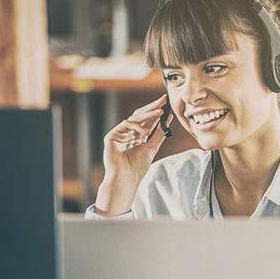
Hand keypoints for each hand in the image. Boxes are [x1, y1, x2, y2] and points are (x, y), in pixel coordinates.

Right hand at [94, 95, 172, 214]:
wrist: (126, 178)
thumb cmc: (137, 167)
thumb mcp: (152, 147)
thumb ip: (159, 133)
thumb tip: (168, 119)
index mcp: (138, 137)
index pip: (148, 121)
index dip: (156, 112)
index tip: (166, 103)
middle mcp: (128, 134)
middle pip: (140, 116)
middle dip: (152, 107)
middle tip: (162, 100)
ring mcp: (120, 134)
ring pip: (134, 118)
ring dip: (148, 114)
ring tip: (160, 112)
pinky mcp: (112, 136)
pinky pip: (125, 124)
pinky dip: (136, 126)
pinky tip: (144, 133)